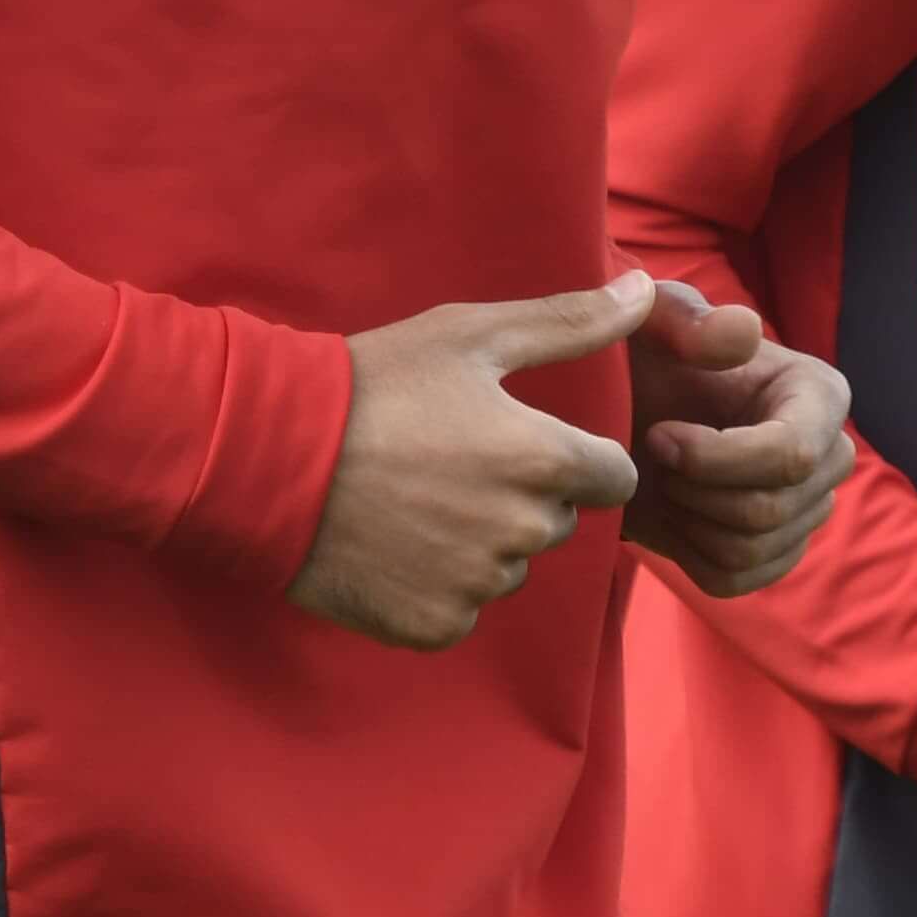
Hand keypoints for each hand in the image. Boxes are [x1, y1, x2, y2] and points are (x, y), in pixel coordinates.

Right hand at [290, 276, 654, 650]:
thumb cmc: (374, 384)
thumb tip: (648, 291)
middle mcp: (523, 532)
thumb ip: (569, 322)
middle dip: (524, 497)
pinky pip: (462, 608)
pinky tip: (395, 541)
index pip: (615, 477)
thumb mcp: (470, 335)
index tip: (521, 439)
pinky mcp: (434, 625)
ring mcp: (478, 586)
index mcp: (545, 461)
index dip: (575, 457)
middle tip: (454, 462)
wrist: (268, 455)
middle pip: (559, 521)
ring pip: (510, 566)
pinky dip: (437, 584)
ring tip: (416, 498)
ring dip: (482, 541)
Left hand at [619, 280, 851, 601]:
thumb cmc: (646, 357)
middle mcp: (830, 456)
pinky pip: (735, 579)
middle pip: (770, 510)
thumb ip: (688, 318)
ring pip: (750, 549)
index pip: (792, 454)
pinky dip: (689, 552)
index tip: (658, 436)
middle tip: (654, 454)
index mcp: (819, 394)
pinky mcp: (777, 552)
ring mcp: (809, 509)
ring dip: (687, 519)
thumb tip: (745, 334)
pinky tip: (673, 511)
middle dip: (694, 490)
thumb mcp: (651, 322)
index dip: (716, 459)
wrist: (626, 411)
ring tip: (664, 476)